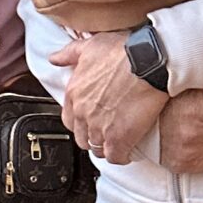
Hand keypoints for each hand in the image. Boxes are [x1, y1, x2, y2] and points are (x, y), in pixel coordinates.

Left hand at [50, 33, 169, 162]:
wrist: (149, 60)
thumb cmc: (124, 50)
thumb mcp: (90, 45)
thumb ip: (69, 53)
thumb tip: (53, 59)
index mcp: (74, 93)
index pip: (69, 120)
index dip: (81, 122)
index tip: (92, 120)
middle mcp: (82, 112)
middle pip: (82, 137)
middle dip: (93, 136)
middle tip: (108, 132)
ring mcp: (100, 127)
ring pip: (98, 149)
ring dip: (107, 146)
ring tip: (119, 141)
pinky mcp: (119, 138)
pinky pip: (115, 157)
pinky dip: (122, 156)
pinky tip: (129, 151)